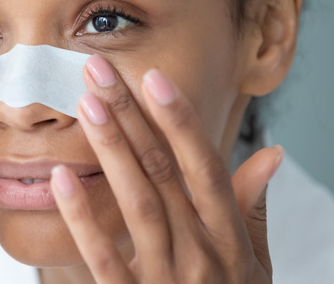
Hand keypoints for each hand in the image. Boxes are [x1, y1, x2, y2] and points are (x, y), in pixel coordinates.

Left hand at [50, 55, 282, 282]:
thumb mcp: (256, 264)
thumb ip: (254, 207)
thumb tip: (273, 153)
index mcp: (230, 237)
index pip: (205, 167)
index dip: (180, 121)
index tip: (154, 77)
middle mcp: (201, 253)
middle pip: (163, 173)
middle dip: (130, 117)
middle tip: (98, 70)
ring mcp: (167, 279)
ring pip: (137, 204)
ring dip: (111, 151)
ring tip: (86, 105)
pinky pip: (103, 258)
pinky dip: (82, 218)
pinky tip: (60, 178)